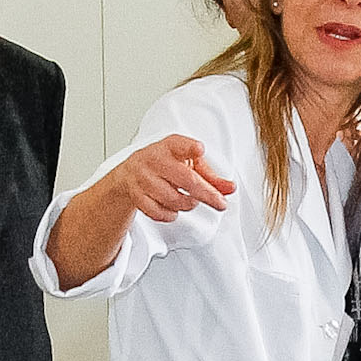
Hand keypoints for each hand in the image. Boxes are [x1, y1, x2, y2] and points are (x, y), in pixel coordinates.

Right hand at [102, 134, 235, 224]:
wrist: (130, 173)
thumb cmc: (166, 165)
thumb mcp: (188, 164)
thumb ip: (210, 177)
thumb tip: (230, 189)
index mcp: (169, 147)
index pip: (180, 145)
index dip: (190, 148)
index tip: (200, 149)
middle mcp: (154, 159)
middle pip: (186, 180)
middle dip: (207, 194)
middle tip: (221, 204)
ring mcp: (143, 178)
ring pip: (175, 200)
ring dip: (188, 205)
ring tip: (189, 200)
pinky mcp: (137, 196)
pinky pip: (160, 213)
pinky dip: (171, 215)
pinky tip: (173, 208)